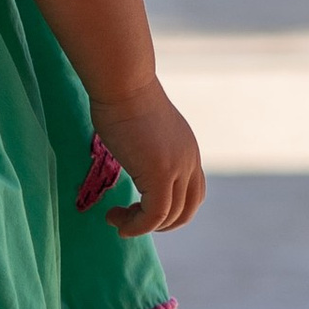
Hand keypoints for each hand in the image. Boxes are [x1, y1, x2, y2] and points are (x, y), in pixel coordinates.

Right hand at [89, 81, 204, 239]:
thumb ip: (146, 147)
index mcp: (188, 150)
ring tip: (116, 219)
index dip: (171, 209)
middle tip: (131, 221)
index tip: (140, 207)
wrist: (123, 82)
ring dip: (141, 225)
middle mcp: (189, 161)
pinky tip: (115, 220)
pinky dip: (136, 226)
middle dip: (161, 224)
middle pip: (187, 209)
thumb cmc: (122, 96)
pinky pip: (154, 215)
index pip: (193, 192)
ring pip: (170, 216)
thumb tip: (131, 153)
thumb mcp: (142, 129)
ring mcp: (178, 169)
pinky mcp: (161, 175)